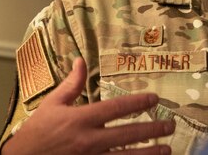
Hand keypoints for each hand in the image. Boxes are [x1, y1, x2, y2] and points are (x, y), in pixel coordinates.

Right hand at [2, 57, 174, 154]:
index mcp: (81, 119)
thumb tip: (81, 61)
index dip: (137, 102)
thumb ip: (71, 84)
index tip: (153, 99)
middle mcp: (89, 140)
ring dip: (149, 153)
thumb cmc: (37, 132)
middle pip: (128, 134)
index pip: (116, 108)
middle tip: (169, 126)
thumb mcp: (52, 104)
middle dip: (152, 130)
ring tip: (167, 149)